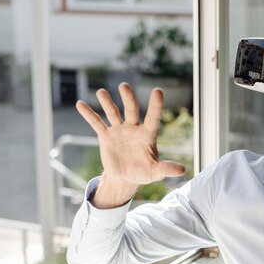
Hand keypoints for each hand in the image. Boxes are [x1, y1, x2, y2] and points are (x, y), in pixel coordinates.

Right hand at [76, 83, 184, 207]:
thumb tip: (182, 170)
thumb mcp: (155, 172)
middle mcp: (133, 128)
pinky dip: (89, 114)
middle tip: (124, 86)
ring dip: (107, 102)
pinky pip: (97, 123)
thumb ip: (166, 168)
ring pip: (113, 113)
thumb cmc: (143, 172)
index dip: (155, 105)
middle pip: (131, 110)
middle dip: (128, 98)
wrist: (124, 178)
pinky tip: (80, 104)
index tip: (158, 90)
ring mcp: (119, 130)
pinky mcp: (106, 136)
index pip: (153, 117)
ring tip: (101, 92)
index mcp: (148, 134)